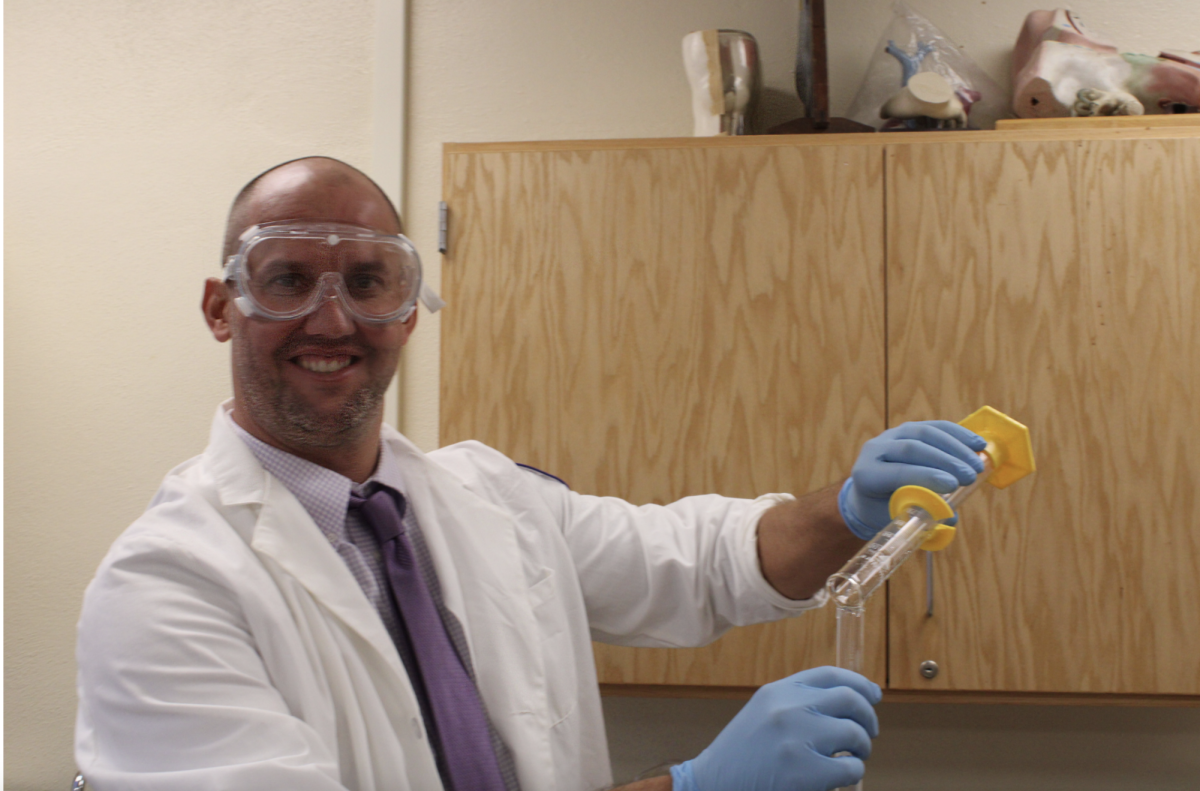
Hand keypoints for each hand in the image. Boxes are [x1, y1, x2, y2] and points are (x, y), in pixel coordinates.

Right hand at [670, 666, 881, 790]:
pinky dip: (853, 773)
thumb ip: (798, 701)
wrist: (712, 784)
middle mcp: (787, 708)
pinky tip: (840, 777)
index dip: (859, 682)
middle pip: (849, 699)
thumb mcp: (764, 712)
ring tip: (854, 757)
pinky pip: (850, 768)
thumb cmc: (742, 754)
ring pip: (854, 733)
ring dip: (862, 747)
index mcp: (778, 690)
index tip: (874, 694)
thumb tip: (852, 698)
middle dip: (868, 717)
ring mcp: (795, 739)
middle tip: (870, 734)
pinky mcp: (802, 772)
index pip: (830, 675)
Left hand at [839, 421, 986, 539]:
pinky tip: (978, 445)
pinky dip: (957, 434)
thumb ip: (921, 516)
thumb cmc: (885, 510)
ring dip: (955, 447)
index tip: (953, 486)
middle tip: (970, 477)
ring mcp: (891, 435)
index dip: (926, 476)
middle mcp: (874, 450)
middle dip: (945, 461)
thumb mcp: (897, 518)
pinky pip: (934, 426)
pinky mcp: (907, 428)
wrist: (870, 493)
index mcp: (867, 474)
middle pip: (911, 448)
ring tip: (978, 464)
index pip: (897, 471)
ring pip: (924, 433)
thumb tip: (950, 516)